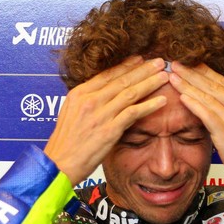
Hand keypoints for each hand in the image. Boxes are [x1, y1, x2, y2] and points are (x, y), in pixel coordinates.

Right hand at [44, 56, 170, 184]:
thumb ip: (86, 102)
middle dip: (143, 69)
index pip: (106, 74)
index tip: (139, 59)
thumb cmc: (65, 143)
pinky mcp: (109, 130)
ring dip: (150, 83)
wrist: (59, 163)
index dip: (126, 65)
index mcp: (79, 94)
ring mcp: (100, 114)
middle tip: (159, 61)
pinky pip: (134, 113)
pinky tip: (162, 101)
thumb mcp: (69, 114)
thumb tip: (101, 94)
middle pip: (121, 80)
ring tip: (164, 76)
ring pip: (130, 93)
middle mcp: (89, 100)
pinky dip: (150, 105)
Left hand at [168, 62, 223, 191]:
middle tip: (175, 63)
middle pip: (215, 85)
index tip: (188, 63)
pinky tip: (182, 96)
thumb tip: (210, 99)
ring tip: (173, 76)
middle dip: (192, 73)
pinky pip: (209, 115)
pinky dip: (194, 104)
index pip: (223, 81)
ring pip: (209, 97)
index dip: (203, 70)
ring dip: (188, 85)